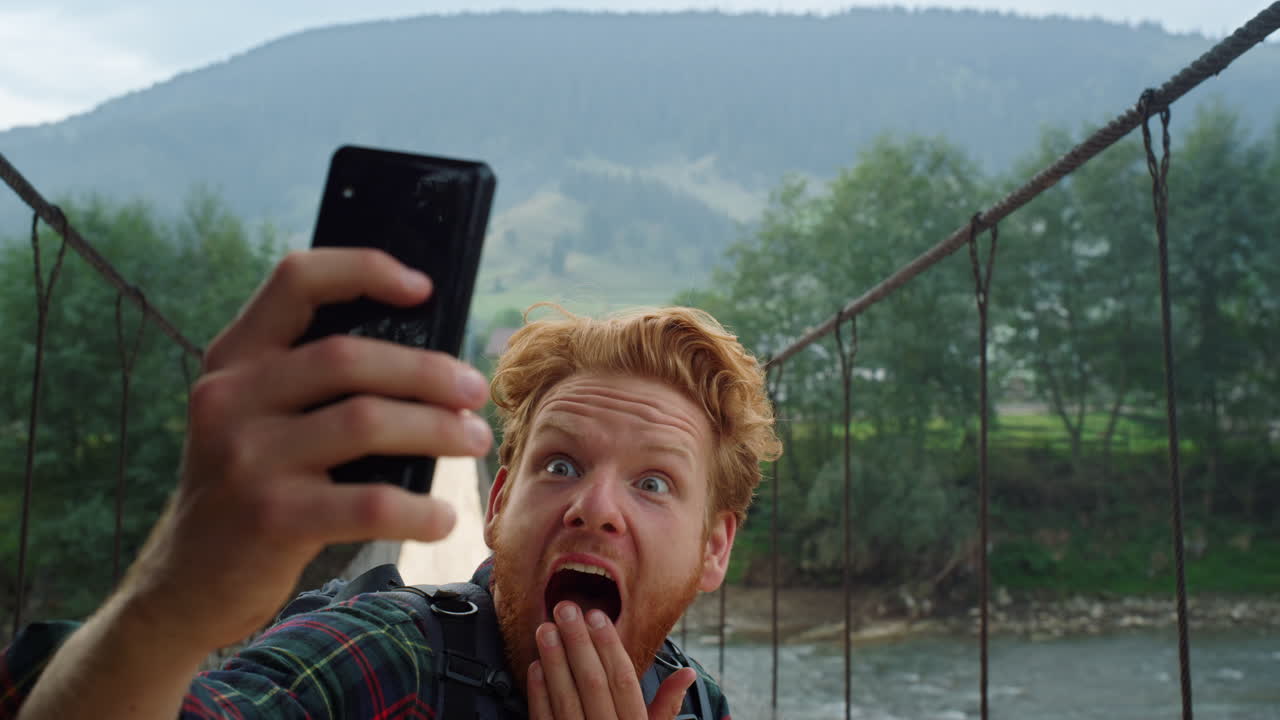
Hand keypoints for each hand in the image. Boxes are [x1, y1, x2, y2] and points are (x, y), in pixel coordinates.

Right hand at [118, 248, 492, 651]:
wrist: (185, 583)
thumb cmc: (250, 489)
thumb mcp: (254, 418)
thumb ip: (309, 382)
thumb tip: (427, 363)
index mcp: (233, 358)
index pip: (296, 280)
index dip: (364, 270)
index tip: (422, 288)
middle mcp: (230, 397)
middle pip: (350, 357)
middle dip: (429, 372)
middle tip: (474, 393)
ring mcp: (246, 458)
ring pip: (367, 421)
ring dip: (438, 429)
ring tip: (474, 441)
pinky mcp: (271, 518)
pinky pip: (370, 503)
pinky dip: (420, 509)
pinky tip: (443, 517)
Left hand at [527, 601, 695, 719]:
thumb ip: (666, 708)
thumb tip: (687, 674)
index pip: (624, 681)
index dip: (609, 646)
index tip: (597, 615)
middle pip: (593, 684)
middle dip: (578, 642)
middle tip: (565, 608)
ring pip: (566, 699)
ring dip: (554, 661)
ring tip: (544, 628)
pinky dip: (539, 693)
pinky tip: (536, 666)